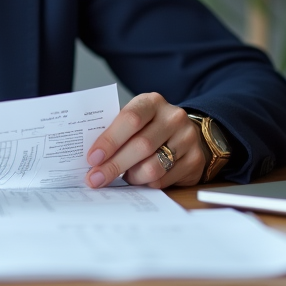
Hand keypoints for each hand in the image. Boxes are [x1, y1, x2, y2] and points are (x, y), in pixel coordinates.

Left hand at [84, 93, 205, 189]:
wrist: (186, 133)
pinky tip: (141, 178)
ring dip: (132, 177)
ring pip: (153, 167)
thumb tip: (91, 158)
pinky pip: (164, 180)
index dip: (109, 140)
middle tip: (95, 178)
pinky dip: (147, 183)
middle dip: (114, 165)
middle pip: (140, 146)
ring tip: (124, 176)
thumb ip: (116, 131)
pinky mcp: (195, 161)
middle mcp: (173, 118)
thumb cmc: (150, 127)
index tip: (92, 158)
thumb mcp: (135, 119)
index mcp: (152, 102)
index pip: (130, 119)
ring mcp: (187, 139)